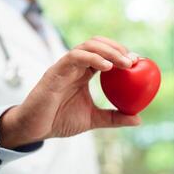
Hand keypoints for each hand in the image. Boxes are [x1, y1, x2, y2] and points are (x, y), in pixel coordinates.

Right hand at [0, 36, 140, 148]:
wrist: (35, 129)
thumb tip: (138, 119)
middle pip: (98, 44)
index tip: (138, 62)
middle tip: (134, 61)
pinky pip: (74, 57)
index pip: (104, 54)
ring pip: (87, 46)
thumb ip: (114, 118)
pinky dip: (93, 58)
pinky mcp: (55, 72)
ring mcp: (64, 67)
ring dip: (109, 51)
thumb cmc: (60, 121)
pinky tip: (108, 67)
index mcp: (83, 73)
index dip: (121, 54)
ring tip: (126, 63)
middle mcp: (75, 66)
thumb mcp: (93, 119)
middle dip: (118, 48)